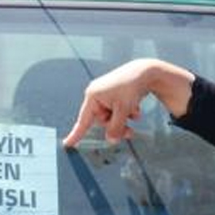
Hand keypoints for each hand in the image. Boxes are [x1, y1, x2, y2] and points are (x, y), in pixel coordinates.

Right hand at [62, 59, 192, 147]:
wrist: (146, 71)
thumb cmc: (131, 87)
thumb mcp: (123, 111)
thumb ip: (116, 128)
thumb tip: (111, 140)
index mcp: (93, 96)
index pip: (83, 120)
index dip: (76, 134)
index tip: (67, 144)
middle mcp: (96, 94)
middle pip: (102, 120)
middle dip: (116, 126)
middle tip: (129, 132)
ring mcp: (105, 93)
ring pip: (111, 116)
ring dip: (123, 118)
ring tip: (134, 114)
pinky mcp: (115, 93)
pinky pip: (117, 109)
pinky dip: (126, 111)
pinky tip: (135, 108)